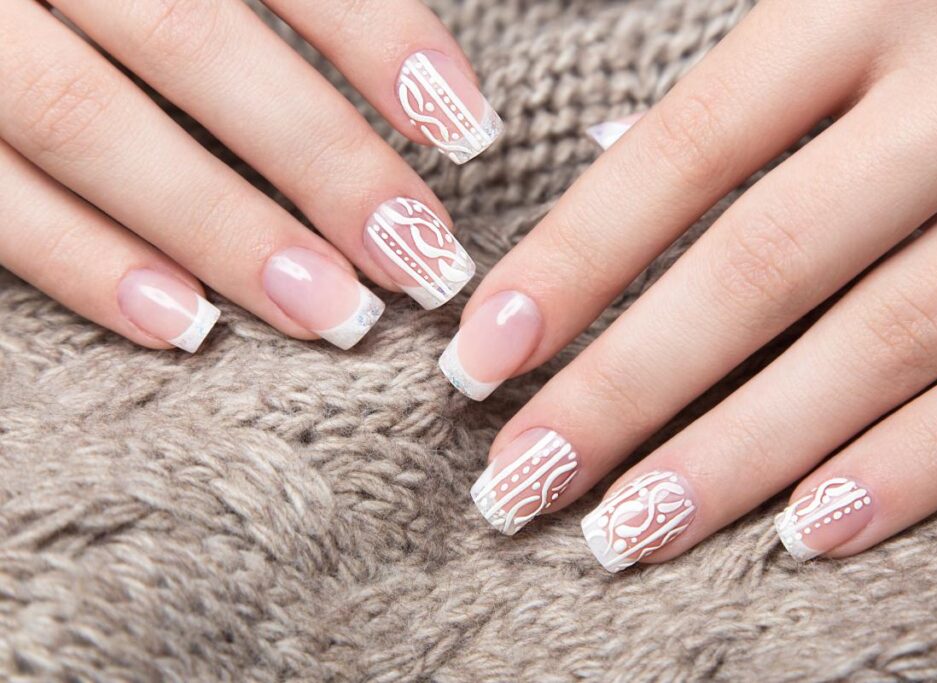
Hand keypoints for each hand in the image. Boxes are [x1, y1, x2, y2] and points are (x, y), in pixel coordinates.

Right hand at [0, 0, 497, 352]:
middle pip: (187, 39)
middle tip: (420, 259)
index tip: (466, 127)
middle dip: (317, 158)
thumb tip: (410, 69)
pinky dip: (81, 263)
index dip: (376, 34)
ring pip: (84, 120)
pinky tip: (183, 325)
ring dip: (219, 228)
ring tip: (331, 314)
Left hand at [444, 0, 936, 569]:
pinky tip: (809, 534)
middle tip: (520, 484)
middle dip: (626, 389)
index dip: (573, 259)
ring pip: (879, 344)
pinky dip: (913, 468)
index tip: (479, 357)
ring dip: (741, 456)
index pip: (685, 150)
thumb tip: (608, 150)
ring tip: (625, 534)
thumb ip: (753, 78)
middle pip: (761, 266)